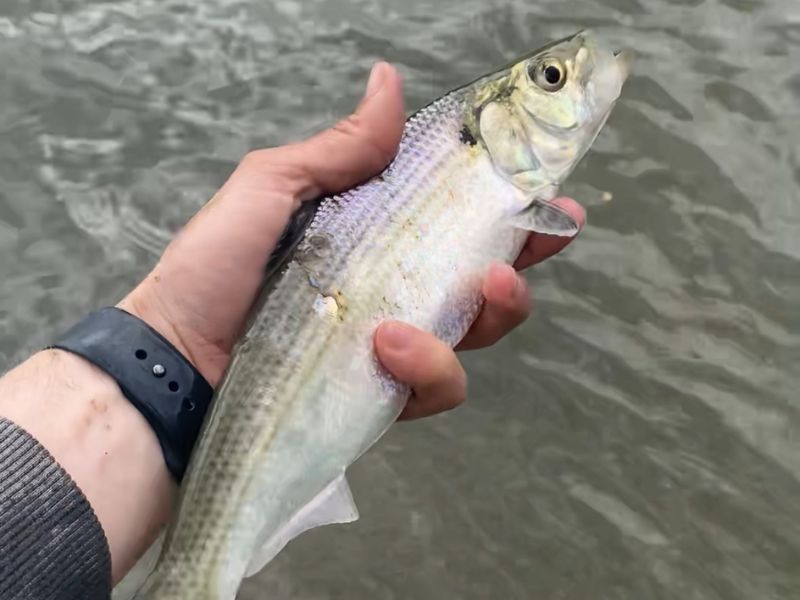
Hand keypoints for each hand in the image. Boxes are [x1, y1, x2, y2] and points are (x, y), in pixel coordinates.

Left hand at [120, 62, 583, 419]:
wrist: (174, 358)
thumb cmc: (214, 267)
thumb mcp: (274, 188)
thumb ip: (341, 148)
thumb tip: (389, 80)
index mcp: (379, 237)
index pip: (460, 222)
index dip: (514, 211)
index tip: (553, 201)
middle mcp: (395, 290)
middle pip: (486, 285)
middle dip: (518, 273)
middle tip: (511, 264)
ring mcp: (393, 347)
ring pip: (474, 339)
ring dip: (476, 320)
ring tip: (422, 313)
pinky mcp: (383, 395)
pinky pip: (435, 387)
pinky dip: (425, 367)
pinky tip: (385, 347)